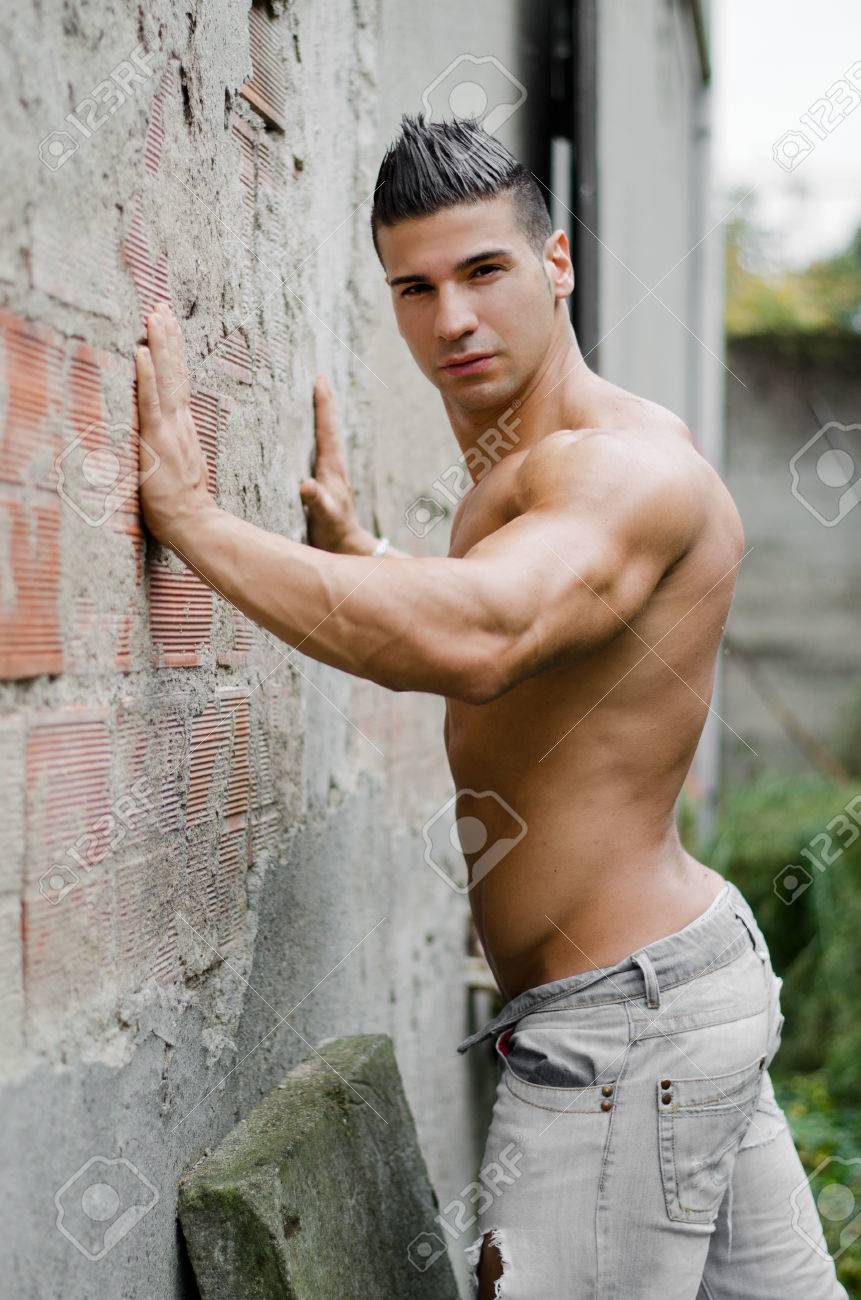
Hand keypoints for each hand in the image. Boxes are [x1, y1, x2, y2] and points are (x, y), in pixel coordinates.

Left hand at [135, 304, 215, 546]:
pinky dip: (146, 377)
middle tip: (161, 306)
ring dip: (160, 345)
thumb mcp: (176, 470)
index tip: (169, 325)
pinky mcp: (157, 441)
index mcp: (183, 429)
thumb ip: (170, 450)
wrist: (195, 525)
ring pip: (165, 379)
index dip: (173, 354)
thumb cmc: (183, 507)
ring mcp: (170, 430)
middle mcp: (180, 423)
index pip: (177, 383)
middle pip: (174, 372)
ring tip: (156, 316)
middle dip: (168, 337)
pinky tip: (141, 352)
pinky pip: (151, 403)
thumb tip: (161, 440)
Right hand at [299, 376, 374, 553]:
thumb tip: (306, 484)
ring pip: (327, 437)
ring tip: (317, 395)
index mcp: (332, 469)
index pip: (327, 430)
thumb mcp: (324, 518)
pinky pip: (320, 450)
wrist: (346, 549)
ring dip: (322, 416)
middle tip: (320, 377)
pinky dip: (315, 436)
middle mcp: (333, 467)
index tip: (320, 380)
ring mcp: (331, 474)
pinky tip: (308, 433)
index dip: (323, 405)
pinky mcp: (326, 482)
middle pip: (329, 428)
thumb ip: (316, 501)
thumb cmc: (333, 533)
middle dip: (325, 403)